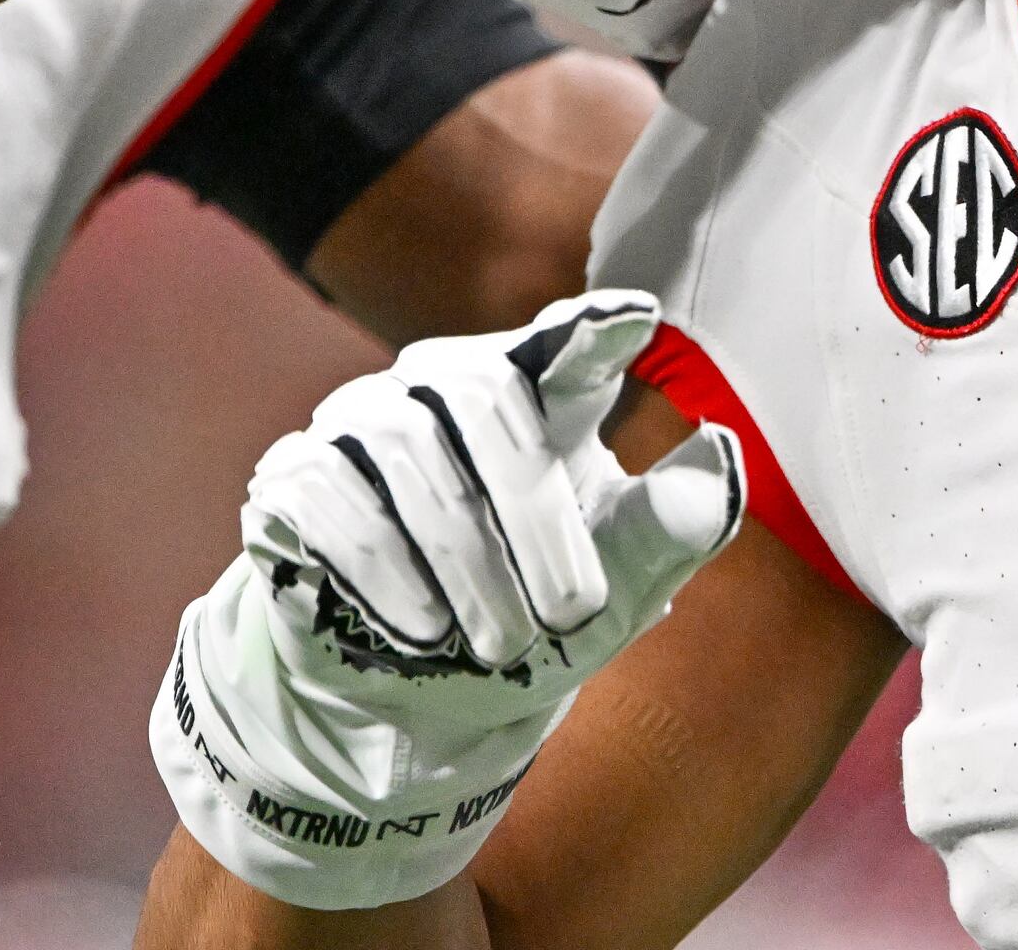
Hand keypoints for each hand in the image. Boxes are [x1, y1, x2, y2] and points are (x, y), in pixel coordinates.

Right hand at [153, 291, 742, 908]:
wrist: (420, 698)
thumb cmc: (536, 617)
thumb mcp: (619, 586)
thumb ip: (673, 526)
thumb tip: (725, 454)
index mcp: (532, 392)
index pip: (564, 341)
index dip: (593, 326)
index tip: (637, 318)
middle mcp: (439, 384)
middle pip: (487, 397)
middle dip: (536, 515)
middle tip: (573, 610)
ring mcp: (358, 424)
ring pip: (408, 452)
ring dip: (465, 561)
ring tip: (503, 645)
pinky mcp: (292, 479)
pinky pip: (330, 500)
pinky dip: (382, 571)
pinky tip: (421, 630)